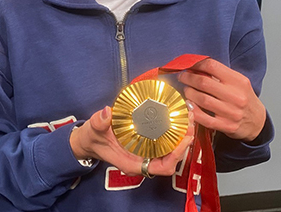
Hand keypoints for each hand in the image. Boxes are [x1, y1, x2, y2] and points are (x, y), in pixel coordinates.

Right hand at [70, 106, 194, 176]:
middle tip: (190, 123)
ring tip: (188, 118)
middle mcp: (143, 160)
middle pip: (172, 158)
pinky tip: (178, 118)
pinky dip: (174, 132)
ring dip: (181, 136)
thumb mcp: (93, 129)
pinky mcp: (147, 145)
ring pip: (171, 150)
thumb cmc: (93, 139)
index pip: (162, 167)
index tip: (183, 140)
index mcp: (133, 163)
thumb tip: (106, 113)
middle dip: (184, 143)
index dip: (176, 156)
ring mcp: (146, 154)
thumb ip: (99, 122)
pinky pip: (165, 142)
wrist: (89, 141)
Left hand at [178, 58, 265, 141]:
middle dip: (188, 78)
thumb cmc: (245, 99)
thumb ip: (221, 75)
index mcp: (239, 81)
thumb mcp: (239, 83)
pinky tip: (188, 105)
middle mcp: (236, 96)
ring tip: (186, 90)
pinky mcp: (226, 126)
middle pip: (204, 82)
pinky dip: (193, 110)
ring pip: (202, 99)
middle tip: (182, 77)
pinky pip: (203, 118)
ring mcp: (231, 112)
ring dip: (189, 93)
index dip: (196, 64)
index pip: (212, 66)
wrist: (258, 122)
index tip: (189, 65)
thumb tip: (196, 67)